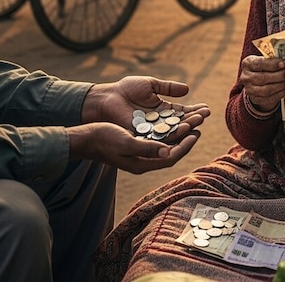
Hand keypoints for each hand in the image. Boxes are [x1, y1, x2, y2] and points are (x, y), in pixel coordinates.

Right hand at [67, 121, 202, 173]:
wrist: (86, 138)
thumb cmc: (103, 139)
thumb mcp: (126, 141)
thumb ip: (146, 147)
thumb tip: (169, 151)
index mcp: (142, 164)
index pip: (170, 157)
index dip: (185, 146)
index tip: (196, 133)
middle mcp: (143, 161)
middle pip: (171, 151)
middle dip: (186, 139)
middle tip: (198, 126)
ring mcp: (140, 153)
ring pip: (165, 144)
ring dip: (178, 134)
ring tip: (190, 122)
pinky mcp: (136, 144)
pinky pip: (157, 139)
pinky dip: (167, 130)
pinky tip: (173, 121)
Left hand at [82, 76, 209, 131]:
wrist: (108, 97)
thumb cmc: (127, 89)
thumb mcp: (151, 84)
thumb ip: (168, 87)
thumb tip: (187, 89)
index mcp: (161, 109)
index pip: (181, 111)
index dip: (193, 110)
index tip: (206, 108)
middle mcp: (159, 121)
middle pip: (180, 121)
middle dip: (194, 118)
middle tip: (206, 115)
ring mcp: (153, 129)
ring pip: (173, 130)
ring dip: (187, 125)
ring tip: (198, 120)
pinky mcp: (145, 135)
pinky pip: (162, 135)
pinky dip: (174, 132)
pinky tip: (184, 128)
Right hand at [239, 54, 284, 113]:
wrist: (256, 81)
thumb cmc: (263, 67)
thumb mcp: (264, 60)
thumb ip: (273, 60)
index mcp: (247, 63)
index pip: (259, 64)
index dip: (273, 64)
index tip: (284, 64)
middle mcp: (246, 77)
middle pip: (263, 78)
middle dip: (279, 76)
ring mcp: (249, 89)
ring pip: (267, 90)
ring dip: (281, 85)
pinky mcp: (255, 99)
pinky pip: (270, 98)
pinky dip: (280, 93)